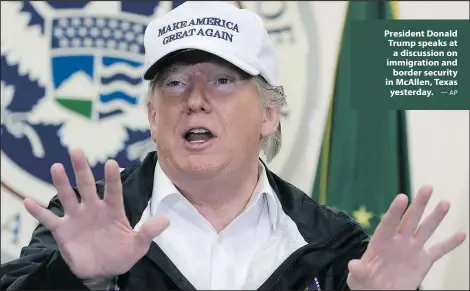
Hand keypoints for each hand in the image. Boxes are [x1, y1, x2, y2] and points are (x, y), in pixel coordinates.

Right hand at [24, 149, 169, 279]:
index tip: (111, 162)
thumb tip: (166, 220)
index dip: (112, 178)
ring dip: (61, 183)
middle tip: (77, 151)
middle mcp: (94, 209)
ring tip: (56, 167)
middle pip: (87, 186)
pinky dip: (38, 212)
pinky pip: (49, 219)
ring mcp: (77, 217)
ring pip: (68, 196)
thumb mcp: (138, 245)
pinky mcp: (63, 230)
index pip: (113, 190)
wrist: (102, 271)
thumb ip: (148, 232)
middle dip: (82, 169)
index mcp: (113, 210)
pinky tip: (27, 201)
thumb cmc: (121, 254)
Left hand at [347, 185, 465, 289]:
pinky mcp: (422, 261)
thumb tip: (353, 265)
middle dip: (419, 204)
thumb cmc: (365, 282)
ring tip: (445, 203)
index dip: (395, 211)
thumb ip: (359, 270)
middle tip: (427, 187)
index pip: (388, 223)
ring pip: (425, 229)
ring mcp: (411, 249)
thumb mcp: (359, 277)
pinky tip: (461, 234)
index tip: (402, 197)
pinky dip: (449, 244)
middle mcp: (398, 241)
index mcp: (381, 242)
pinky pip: (438, 250)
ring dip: (435, 217)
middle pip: (409, 219)